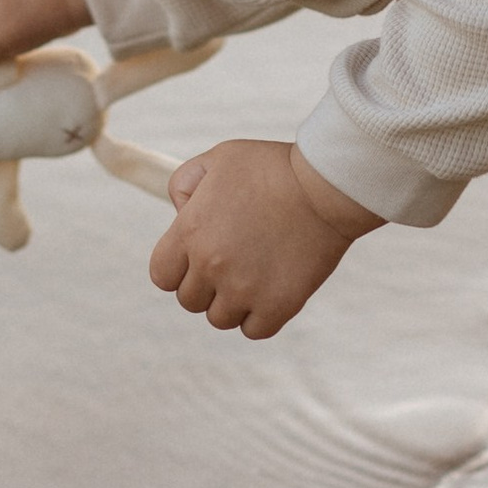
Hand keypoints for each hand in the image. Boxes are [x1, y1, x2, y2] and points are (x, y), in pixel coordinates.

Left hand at [148, 140, 379, 339]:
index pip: (162, 276)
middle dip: (206, 284)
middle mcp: (212, 266)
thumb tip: (179, 214)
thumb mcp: (219, 158)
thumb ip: (184, 183)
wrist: (325, 184)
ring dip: (233, 302)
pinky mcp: (278, 306)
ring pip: (220, 319)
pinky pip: (254, 330)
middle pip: (190, 301)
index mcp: (191, 232)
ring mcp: (244, 290)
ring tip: (254, 274)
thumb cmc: (272, 166)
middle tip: (234, 260)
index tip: (199, 257)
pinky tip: (271, 290)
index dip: (178, 268)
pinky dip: (260, 317)